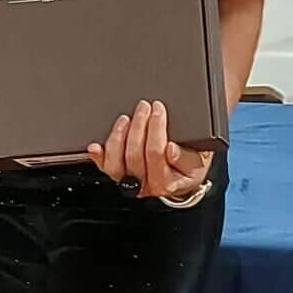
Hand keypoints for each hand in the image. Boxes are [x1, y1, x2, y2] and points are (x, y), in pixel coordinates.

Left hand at [87, 101, 211, 199]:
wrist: (183, 177)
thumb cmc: (189, 167)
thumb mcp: (197, 162)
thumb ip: (186, 157)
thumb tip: (171, 150)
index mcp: (166, 182)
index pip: (156, 153)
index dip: (155, 128)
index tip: (159, 110)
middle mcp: (144, 185)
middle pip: (134, 155)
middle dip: (139, 126)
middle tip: (144, 107)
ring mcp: (129, 181)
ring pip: (115, 163)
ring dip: (118, 137)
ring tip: (126, 119)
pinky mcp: (118, 175)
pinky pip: (105, 168)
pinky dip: (98, 156)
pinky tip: (95, 146)